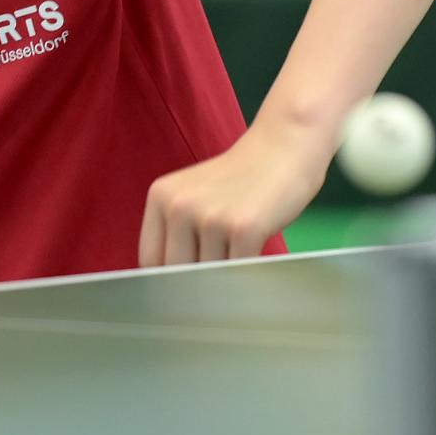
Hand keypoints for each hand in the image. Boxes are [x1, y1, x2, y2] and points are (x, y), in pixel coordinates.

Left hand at [137, 117, 333, 266]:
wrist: (284, 147)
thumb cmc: (242, 180)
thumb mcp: (195, 195)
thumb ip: (177, 231)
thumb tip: (171, 287)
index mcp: (160, 196)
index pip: (151, 260)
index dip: (169, 279)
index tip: (186, 285)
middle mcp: (178, 205)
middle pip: (177, 273)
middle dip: (198, 282)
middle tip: (220, 273)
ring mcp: (210, 217)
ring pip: (209, 277)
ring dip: (226, 278)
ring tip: (241, 253)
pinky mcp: (243, 228)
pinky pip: (238, 273)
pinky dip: (247, 275)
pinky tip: (256, 257)